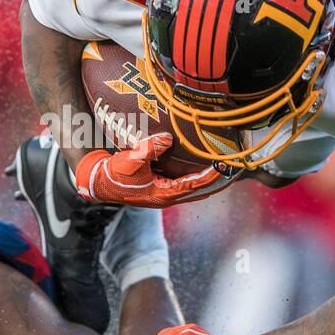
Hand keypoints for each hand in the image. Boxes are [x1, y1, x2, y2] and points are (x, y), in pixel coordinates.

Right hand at [75, 133, 227, 207]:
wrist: (99, 182)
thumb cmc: (114, 175)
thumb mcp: (131, 160)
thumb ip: (150, 149)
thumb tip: (167, 138)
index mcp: (164, 195)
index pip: (197, 185)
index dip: (214, 176)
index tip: (229, 165)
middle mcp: (168, 196)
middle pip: (201, 190)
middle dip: (219, 180)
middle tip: (236, 167)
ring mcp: (165, 192)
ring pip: (195, 187)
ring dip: (210, 178)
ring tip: (225, 166)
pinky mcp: (160, 186)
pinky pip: (185, 181)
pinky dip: (197, 174)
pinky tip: (203, 163)